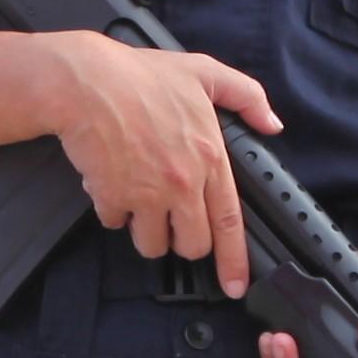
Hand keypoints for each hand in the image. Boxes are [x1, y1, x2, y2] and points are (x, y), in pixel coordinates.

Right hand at [47, 34, 281, 289]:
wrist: (86, 83)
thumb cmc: (139, 76)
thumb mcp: (203, 72)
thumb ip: (245, 95)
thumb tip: (271, 122)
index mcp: (209, 158)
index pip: (229, 222)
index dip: (234, 260)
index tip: (234, 285)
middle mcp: (182, 184)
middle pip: (191, 245)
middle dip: (181, 240)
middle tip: (170, 220)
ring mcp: (147, 195)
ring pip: (151, 244)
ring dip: (145, 230)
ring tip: (138, 201)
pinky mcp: (114, 198)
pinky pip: (114, 223)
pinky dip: (112, 210)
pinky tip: (111, 183)